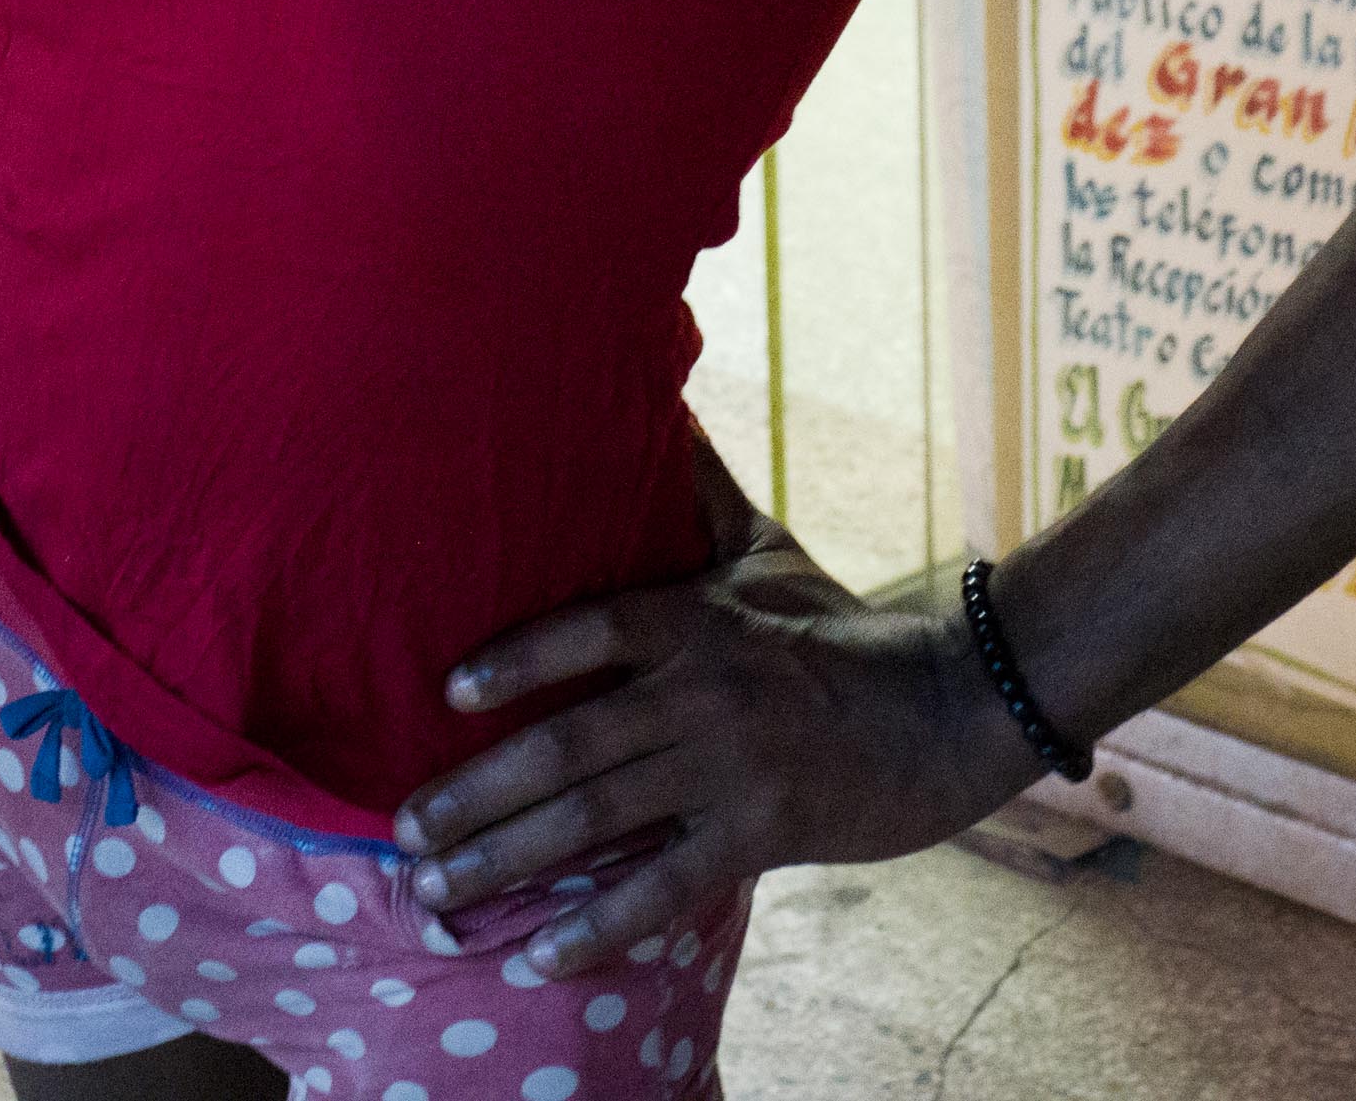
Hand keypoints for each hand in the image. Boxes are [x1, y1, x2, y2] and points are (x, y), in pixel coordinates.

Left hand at [392, 529, 1039, 981]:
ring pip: (599, 820)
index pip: (590, 629)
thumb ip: (697, 493)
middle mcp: (705, 690)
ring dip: (507, 860)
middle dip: (475, 793)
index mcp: (698, 619)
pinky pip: (664, 891)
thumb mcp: (765, 550)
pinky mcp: (764, 835)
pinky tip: (540, 955)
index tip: (445, 695)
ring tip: (437, 889)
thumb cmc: (840, 630)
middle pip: (569, 745)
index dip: (516, 660)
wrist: (951, 709)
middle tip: (405, 827)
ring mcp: (733, 768)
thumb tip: (657, 400)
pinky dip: (598, 928)